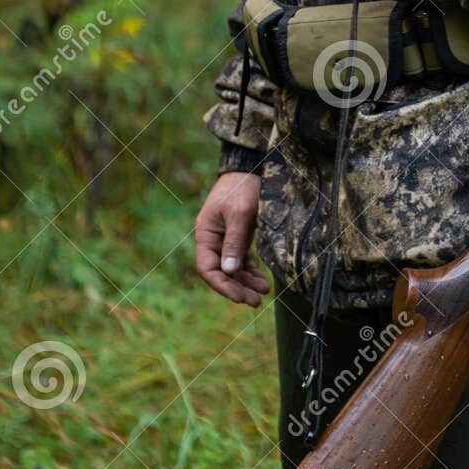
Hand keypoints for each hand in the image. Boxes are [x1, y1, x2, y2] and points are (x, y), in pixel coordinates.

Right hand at [194, 172, 270, 305]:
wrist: (252, 167)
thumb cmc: (242, 187)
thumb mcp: (239, 214)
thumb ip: (234, 242)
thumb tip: (229, 271)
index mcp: (205, 234)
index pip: (207, 269)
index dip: (222, 286)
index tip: (239, 297)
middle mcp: (213, 240)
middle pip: (222, 272)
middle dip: (237, 288)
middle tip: (255, 301)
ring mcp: (226, 239)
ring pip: (233, 268)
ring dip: (246, 282)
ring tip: (263, 293)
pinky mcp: (240, 236)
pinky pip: (242, 260)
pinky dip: (251, 271)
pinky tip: (262, 281)